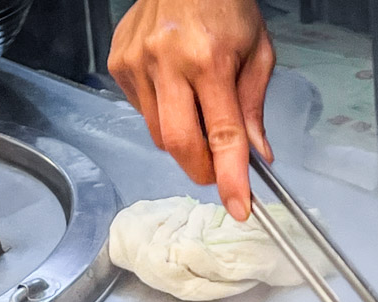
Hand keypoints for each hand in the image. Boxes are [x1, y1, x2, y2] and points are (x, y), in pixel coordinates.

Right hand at [109, 0, 274, 219]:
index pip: (223, 134)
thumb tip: (257, 154)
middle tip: (217, 167)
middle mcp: (168, 62)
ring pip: (158, 134)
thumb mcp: (258, 52)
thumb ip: (254, 107)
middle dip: (202, 168)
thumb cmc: (225, 5)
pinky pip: (142, 112)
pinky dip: (162, 114)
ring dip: (183, 138)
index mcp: (210, 59)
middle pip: (179, 145)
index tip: (238, 206)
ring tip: (197, 107)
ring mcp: (137, 63)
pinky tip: (174, 88)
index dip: (230, 177)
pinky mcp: (119, 64)